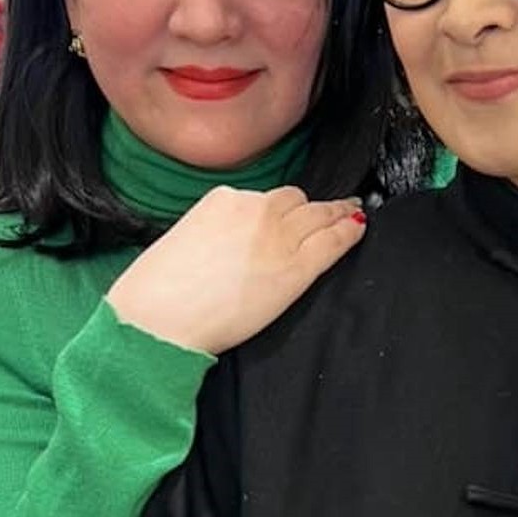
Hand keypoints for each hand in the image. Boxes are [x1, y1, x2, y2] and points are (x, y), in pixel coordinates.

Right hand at [106, 186, 367, 355]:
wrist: (159, 318)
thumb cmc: (158, 290)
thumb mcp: (184, 241)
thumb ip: (214, 232)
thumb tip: (227, 244)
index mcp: (224, 200)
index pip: (264, 198)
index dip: (281, 208)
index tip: (289, 212)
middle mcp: (256, 209)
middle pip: (294, 201)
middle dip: (308, 209)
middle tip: (330, 210)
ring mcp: (280, 236)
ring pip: (318, 215)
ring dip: (336, 214)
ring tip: (351, 212)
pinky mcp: (297, 268)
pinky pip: (333, 242)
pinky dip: (349, 232)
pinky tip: (359, 227)